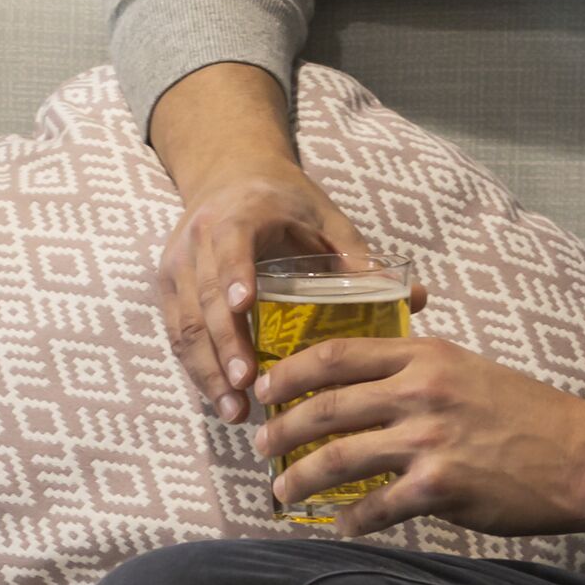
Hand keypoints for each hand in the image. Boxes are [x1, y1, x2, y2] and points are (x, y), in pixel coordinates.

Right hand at [143, 61, 426, 422]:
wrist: (228, 173)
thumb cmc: (284, 201)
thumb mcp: (324, 218)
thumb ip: (360, 258)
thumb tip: (417, 299)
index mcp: (239, 216)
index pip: (231, 246)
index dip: (235, 275)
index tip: (246, 306)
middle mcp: (199, 238)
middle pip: (205, 297)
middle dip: (224, 346)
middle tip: (248, 387)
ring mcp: (177, 265)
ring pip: (185, 324)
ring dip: (207, 371)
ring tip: (235, 411)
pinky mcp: (167, 287)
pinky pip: (178, 334)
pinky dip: (197, 370)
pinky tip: (222, 400)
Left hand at [254, 333, 584, 538]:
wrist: (581, 456)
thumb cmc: (527, 414)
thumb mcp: (469, 369)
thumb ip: (419, 369)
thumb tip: (369, 381)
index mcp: (425, 355)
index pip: (337, 353)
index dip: (290, 372)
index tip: (266, 388)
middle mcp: (421, 391)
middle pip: (327, 406)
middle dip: (282, 428)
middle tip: (261, 444)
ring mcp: (429, 439)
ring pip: (340, 457)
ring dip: (301, 476)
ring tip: (282, 490)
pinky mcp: (440, 487)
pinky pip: (376, 507)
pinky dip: (351, 520)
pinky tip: (339, 527)